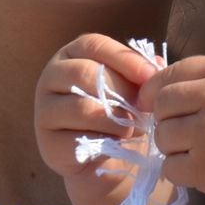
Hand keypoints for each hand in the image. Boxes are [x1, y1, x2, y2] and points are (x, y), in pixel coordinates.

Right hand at [34, 33, 157, 190]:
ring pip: (83, 108)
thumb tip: (159, 66)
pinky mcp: (48, 144)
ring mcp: (44, 111)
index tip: (151, 76)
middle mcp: (51, 77)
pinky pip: (78, 139)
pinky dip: (104, 142)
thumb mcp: (132, 88)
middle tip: (145, 107)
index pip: (94, 45)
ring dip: (117, 120)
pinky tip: (117, 144)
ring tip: (134, 127)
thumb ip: (143, 74)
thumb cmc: (120, 113)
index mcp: (71, 55)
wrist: (105, 159)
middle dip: (122, 90)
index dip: (125, 58)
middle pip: (85, 73)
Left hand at [145, 55, 204, 204]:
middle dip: (167, 118)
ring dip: (173, 146)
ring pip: (162, 137)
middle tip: (186, 130)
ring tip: (199, 149)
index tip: (153, 101)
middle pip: (163, 104)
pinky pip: (169, 167)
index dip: (156, 88)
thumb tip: (156, 89)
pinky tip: (202, 167)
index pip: (174, 72)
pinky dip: (180, 171)